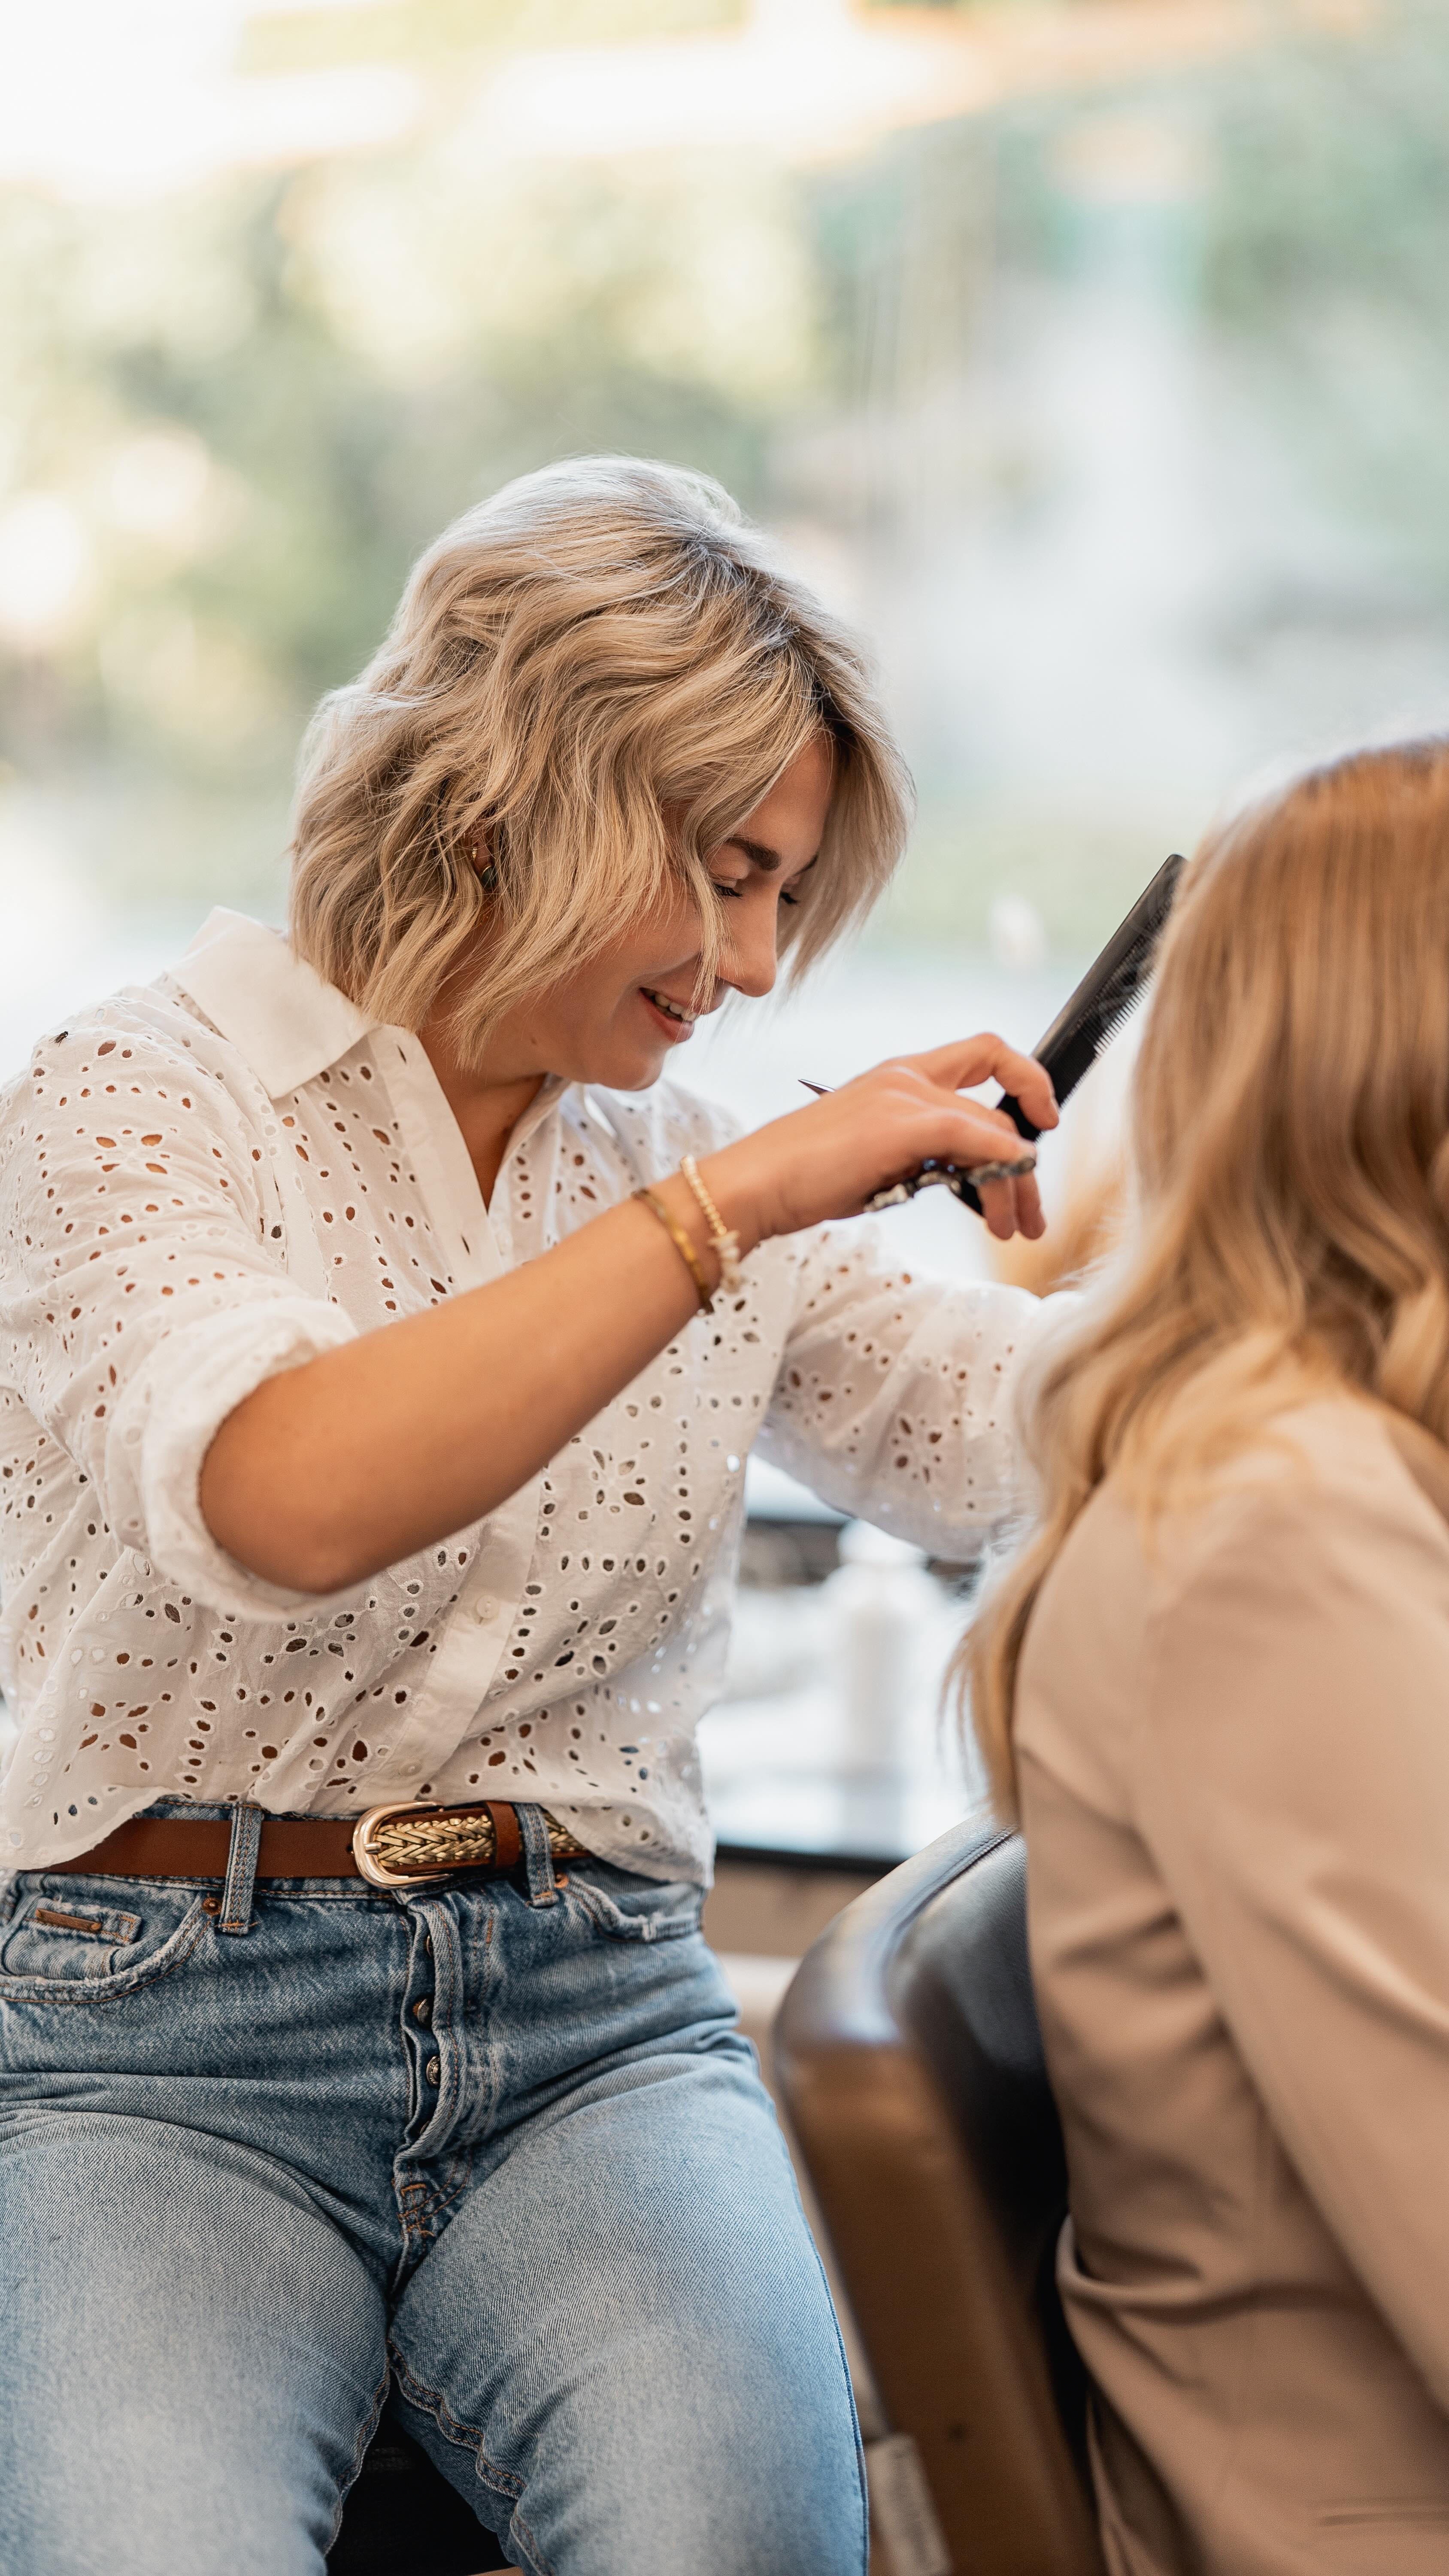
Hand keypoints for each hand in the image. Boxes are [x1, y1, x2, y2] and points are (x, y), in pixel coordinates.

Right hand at [700, 1036, 1058, 1247]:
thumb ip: (921, 1157)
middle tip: (1030, 1215)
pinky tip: (1005, 1205)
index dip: (1025, 1079)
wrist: (755, 1186)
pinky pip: (974, 1138)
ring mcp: (903, 1097)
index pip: (982, 1054)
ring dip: (1015, 1185)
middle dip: (1026, 1163)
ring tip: (1014, 1230)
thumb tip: (965, 1177)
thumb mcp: (876, 1161)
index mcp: (898, 1076)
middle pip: (998, 1101)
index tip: (1041, 1124)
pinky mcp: (900, 1126)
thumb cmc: (804, 1179)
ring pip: (992, 1130)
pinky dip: (1002, 1167)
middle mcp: (906, 1076)